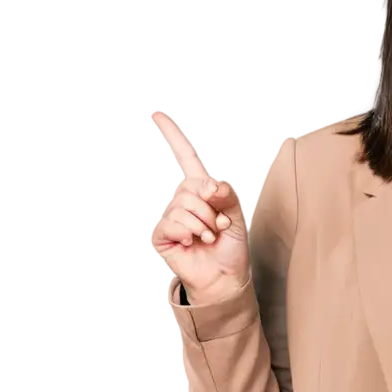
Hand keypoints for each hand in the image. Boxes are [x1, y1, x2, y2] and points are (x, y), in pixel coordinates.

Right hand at [147, 111, 249, 302]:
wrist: (226, 276)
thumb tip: (208, 185)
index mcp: (200, 190)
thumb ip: (225, 194)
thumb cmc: (231, 246)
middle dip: (211, 208)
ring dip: (204, 224)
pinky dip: (190, 232)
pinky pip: (174, 222)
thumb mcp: (236, 214)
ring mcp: (171, 216)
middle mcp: (182, 200)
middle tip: (219, 226)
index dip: (171, 136)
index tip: (156, 115)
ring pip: (184, 206)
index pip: (184, 157)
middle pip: (191, 187)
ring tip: (209, 237)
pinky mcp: (162, 234)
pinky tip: (194, 243)